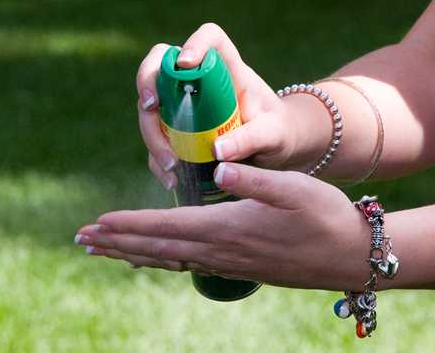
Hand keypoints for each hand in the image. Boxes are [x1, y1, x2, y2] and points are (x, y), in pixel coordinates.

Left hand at [75, 162, 368, 290]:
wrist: (352, 255)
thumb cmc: (326, 217)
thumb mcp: (295, 190)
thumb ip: (253, 180)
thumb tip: (219, 168)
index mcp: (228, 227)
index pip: (165, 227)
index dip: (128, 224)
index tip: (95, 224)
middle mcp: (222, 250)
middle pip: (158, 247)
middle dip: (118, 242)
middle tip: (82, 240)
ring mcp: (230, 262)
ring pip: (170, 259)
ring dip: (134, 253)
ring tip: (106, 251)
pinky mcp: (240, 265)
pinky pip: (189, 265)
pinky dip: (163, 261)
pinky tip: (156, 259)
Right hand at [137, 23, 298, 189]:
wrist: (275, 153)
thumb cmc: (278, 132)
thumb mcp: (273, 135)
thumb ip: (252, 138)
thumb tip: (217, 151)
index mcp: (229, 69)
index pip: (210, 38)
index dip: (194, 43)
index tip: (186, 64)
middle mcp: (199, 82)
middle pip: (162, 67)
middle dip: (148, 83)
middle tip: (150, 108)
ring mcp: (183, 106)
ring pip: (152, 107)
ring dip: (152, 132)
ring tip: (171, 164)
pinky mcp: (177, 132)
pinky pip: (157, 140)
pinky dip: (157, 159)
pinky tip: (171, 179)